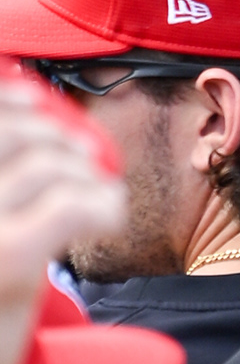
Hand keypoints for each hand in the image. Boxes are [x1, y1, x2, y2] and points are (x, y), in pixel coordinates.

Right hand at [0, 79, 124, 363]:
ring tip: (96, 200)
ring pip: (49, 164)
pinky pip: (74, 203)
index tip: (38, 105)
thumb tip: (18, 111)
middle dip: (57, 138)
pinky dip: (102, 203)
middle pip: (13, 134)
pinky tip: (107, 220)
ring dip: (86, 175)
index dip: (10, 102)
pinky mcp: (7, 261)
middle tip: (81, 163)